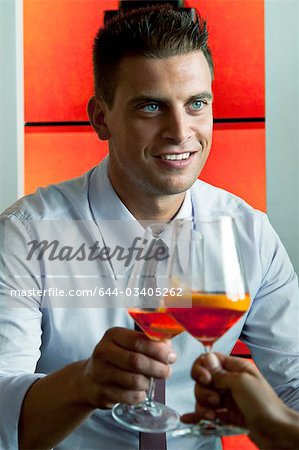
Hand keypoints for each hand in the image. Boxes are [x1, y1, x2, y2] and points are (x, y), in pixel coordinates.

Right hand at [80, 327, 175, 408]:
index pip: (139, 340)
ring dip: (148, 383)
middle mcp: (103, 351)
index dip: (159, 349)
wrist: (90, 379)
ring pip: (134, 380)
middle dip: (157, 368)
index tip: (171, 356)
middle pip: (137, 361)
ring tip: (150, 381)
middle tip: (167, 372)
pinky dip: (140, 396)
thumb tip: (169, 349)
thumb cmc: (118, 359)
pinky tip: (140, 392)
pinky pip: (129, 396)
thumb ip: (150, 343)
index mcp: (113, 335)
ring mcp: (100, 373)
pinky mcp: (100, 392)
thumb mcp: (129, 345)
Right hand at [181, 353, 297, 448]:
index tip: (205, 378)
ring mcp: (227, 398)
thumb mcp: (241, 382)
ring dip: (204, 405)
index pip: (210, 360)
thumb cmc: (264, 404)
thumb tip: (206, 359)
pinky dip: (199, 414)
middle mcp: (229, 381)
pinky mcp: (226, 414)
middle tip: (217, 399)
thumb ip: (221, 372)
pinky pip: (207, 411)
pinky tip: (193, 418)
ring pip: (203, 396)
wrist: (275, 431)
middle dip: (204, 390)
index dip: (203, 368)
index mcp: (235, 367)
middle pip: (203, 379)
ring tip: (215, 414)